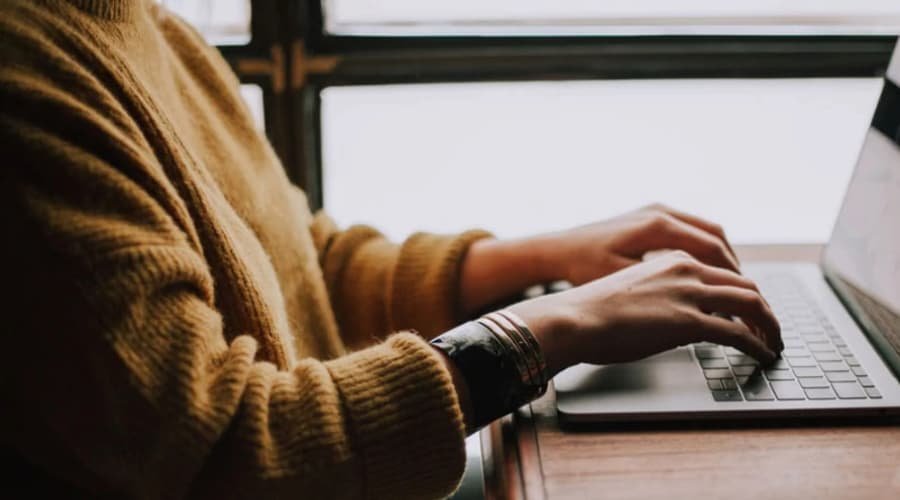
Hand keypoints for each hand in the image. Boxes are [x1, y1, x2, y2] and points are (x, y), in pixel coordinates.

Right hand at [507, 251, 781, 375]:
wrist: (573, 317)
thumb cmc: (590, 308)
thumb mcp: (630, 288)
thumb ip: (658, 293)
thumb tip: (669, 315)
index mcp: (672, 258)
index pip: (723, 271)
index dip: (743, 292)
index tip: (749, 310)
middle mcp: (686, 269)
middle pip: (745, 284)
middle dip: (765, 309)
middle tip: (771, 328)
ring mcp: (689, 294)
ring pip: (751, 304)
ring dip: (769, 326)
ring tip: (773, 343)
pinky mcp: (689, 322)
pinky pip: (738, 333)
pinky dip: (758, 345)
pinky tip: (762, 355)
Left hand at [548, 204, 739, 285]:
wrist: (557, 250)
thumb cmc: (583, 268)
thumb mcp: (624, 281)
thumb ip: (664, 288)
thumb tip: (702, 304)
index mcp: (657, 226)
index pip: (712, 249)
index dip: (733, 276)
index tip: (744, 298)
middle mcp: (660, 212)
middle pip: (715, 237)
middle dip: (733, 267)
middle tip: (747, 294)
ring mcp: (656, 210)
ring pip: (706, 231)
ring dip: (722, 257)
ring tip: (732, 285)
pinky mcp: (650, 216)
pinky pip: (690, 229)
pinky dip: (705, 249)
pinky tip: (707, 272)